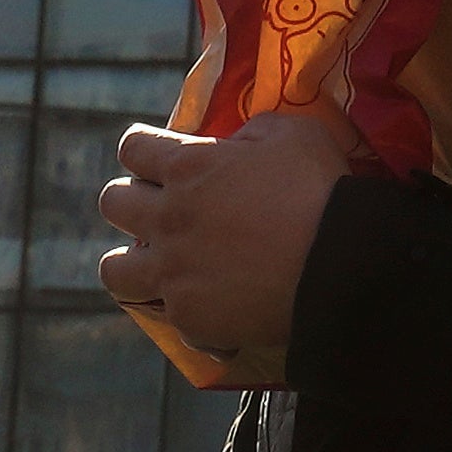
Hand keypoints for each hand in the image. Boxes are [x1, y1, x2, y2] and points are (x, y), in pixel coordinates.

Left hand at [93, 101, 368, 360]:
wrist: (338, 264)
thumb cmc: (317, 187)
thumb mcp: (291, 133)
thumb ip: (251, 133)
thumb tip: (236, 145)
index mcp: (187, 167)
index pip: (133, 147)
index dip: (144, 150)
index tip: (159, 159)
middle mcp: (167, 218)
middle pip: (112, 203)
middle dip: (132, 200)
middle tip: (163, 209)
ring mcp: (172, 272)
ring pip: (114, 270)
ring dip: (133, 263)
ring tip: (161, 266)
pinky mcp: (188, 318)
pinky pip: (169, 318)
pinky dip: (191, 314)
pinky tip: (217, 312)